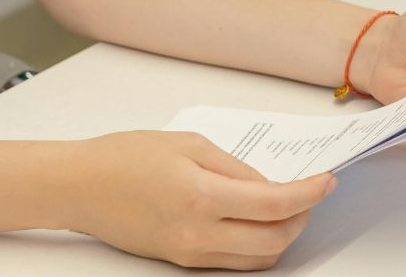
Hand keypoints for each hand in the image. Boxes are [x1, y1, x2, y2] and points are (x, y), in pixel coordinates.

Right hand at [68, 131, 334, 269]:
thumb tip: (268, 185)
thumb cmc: (122, 157)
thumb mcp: (186, 143)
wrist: (80, 187)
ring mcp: (191, 253)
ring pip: (259, 258)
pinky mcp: (182, 261)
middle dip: (301, 217)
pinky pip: (234, 262)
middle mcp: (199, 233)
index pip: (276, 203)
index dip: (310, 193)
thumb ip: (234, 166)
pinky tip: (254, 222)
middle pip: (275, 240)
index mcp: (202, 196)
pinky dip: (255, 246)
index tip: (325, 181)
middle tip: (308, 194)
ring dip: (281, 236)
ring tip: (284, 208)